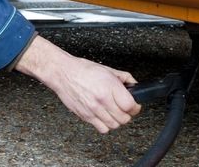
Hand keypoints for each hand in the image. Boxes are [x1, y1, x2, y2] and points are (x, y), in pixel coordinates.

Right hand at [15, 35, 140, 133]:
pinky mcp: (86, 116)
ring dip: (117, 121)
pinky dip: (106, 126)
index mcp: (110, 87)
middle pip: (124, 118)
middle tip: (124, 109)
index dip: (135, 107)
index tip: (134, 105)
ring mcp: (94, 109)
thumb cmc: (82, 70)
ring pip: (114, 125)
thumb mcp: (107, 69)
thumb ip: (124, 77)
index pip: (131, 106)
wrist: (62, 73)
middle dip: (127, 114)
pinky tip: (104, 117)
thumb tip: (134, 84)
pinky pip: (102, 129)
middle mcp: (102, 100)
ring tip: (114, 113)